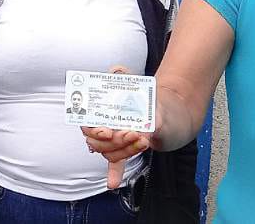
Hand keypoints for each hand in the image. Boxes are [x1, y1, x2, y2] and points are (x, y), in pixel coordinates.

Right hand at [81, 64, 156, 188]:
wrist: (168, 109)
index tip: (108, 130)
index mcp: (99, 110)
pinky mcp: (126, 149)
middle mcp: (103, 126)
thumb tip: (115, 70)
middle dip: (114, 141)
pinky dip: (114, 174)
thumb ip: (121, 73)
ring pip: (109, 153)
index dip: (94, 130)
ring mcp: (114, 139)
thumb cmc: (146, 94)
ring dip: (124, 151)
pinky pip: (116, 163)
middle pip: (96, 142)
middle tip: (132, 134)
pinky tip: (112, 183)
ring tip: (143, 140)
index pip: (86, 125)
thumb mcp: (133, 79)